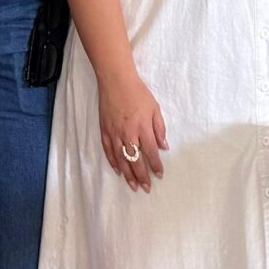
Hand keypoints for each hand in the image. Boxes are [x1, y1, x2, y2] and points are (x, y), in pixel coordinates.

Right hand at [97, 69, 168, 190]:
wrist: (116, 81)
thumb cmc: (138, 93)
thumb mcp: (155, 109)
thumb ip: (159, 129)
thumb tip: (163, 146)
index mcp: (142, 128)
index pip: (150, 152)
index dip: (156, 165)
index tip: (159, 174)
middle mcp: (128, 134)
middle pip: (136, 160)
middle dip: (142, 176)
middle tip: (147, 187)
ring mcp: (114, 134)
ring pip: (121, 159)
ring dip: (128, 174)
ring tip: (133, 186)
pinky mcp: (105, 131)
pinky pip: (109, 151)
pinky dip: (113, 162)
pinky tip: (118, 171)